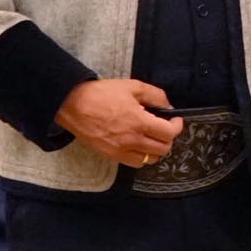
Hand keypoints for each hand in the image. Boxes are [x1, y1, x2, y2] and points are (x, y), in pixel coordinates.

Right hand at [55, 78, 183, 167]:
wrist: (73, 105)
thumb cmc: (102, 94)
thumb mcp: (132, 86)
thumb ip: (155, 95)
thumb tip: (169, 106)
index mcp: (139, 122)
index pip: (169, 133)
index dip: (177, 126)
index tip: (175, 120)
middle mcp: (132, 140)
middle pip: (163, 149)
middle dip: (168, 138)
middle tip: (164, 128)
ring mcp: (121, 150)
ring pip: (150, 159)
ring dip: (156, 149)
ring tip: (153, 138)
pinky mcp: (111, 155)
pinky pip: (135, 163)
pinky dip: (142, 156)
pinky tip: (139, 145)